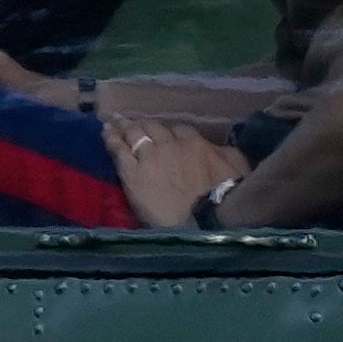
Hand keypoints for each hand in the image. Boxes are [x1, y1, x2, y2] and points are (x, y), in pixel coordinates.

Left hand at [102, 114, 245, 228]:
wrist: (204, 219)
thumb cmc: (226, 196)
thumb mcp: (237, 168)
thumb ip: (226, 153)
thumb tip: (218, 148)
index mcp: (195, 144)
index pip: (180, 130)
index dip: (171, 132)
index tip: (166, 134)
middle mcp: (170, 145)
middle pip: (153, 128)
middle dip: (143, 125)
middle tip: (132, 122)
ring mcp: (149, 157)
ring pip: (134, 135)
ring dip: (123, 127)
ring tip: (113, 122)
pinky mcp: (132, 173)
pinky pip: (119, 150)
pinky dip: (111, 140)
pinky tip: (105, 133)